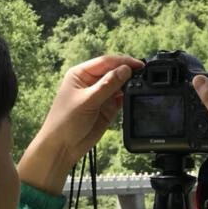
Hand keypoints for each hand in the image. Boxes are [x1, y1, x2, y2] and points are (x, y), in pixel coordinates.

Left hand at [18, 54, 142, 193]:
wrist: (63, 147)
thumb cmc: (65, 121)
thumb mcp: (88, 101)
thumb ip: (108, 85)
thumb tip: (125, 70)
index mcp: (81, 74)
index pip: (106, 62)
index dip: (123, 62)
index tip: (138, 65)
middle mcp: (91, 82)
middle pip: (114, 71)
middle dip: (128, 72)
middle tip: (144, 74)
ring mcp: (100, 95)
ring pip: (120, 84)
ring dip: (130, 85)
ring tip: (141, 86)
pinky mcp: (107, 108)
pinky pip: (122, 98)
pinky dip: (129, 97)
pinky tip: (134, 97)